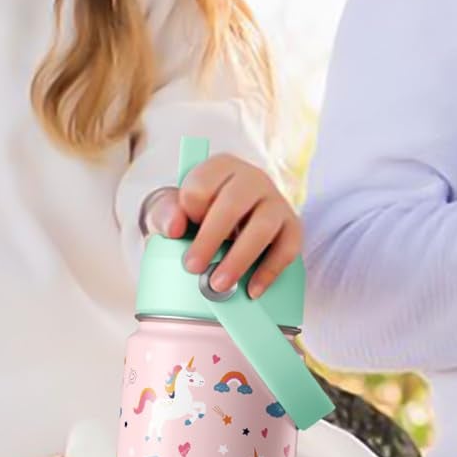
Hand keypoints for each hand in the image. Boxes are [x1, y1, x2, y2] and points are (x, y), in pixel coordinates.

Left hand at [143, 154, 300, 298]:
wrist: (225, 222)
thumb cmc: (198, 214)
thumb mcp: (173, 209)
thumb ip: (165, 213)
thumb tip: (174, 228)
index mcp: (221, 167)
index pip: (202, 185)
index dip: (189, 211)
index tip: (180, 232)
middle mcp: (252, 178)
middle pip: (233, 204)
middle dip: (210, 239)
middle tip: (192, 267)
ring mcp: (276, 201)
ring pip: (263, 226)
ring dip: (239, 259)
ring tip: (218, 285)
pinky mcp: (292, 225)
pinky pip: (288, 248)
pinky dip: (269, 271)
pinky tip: (251, 290)